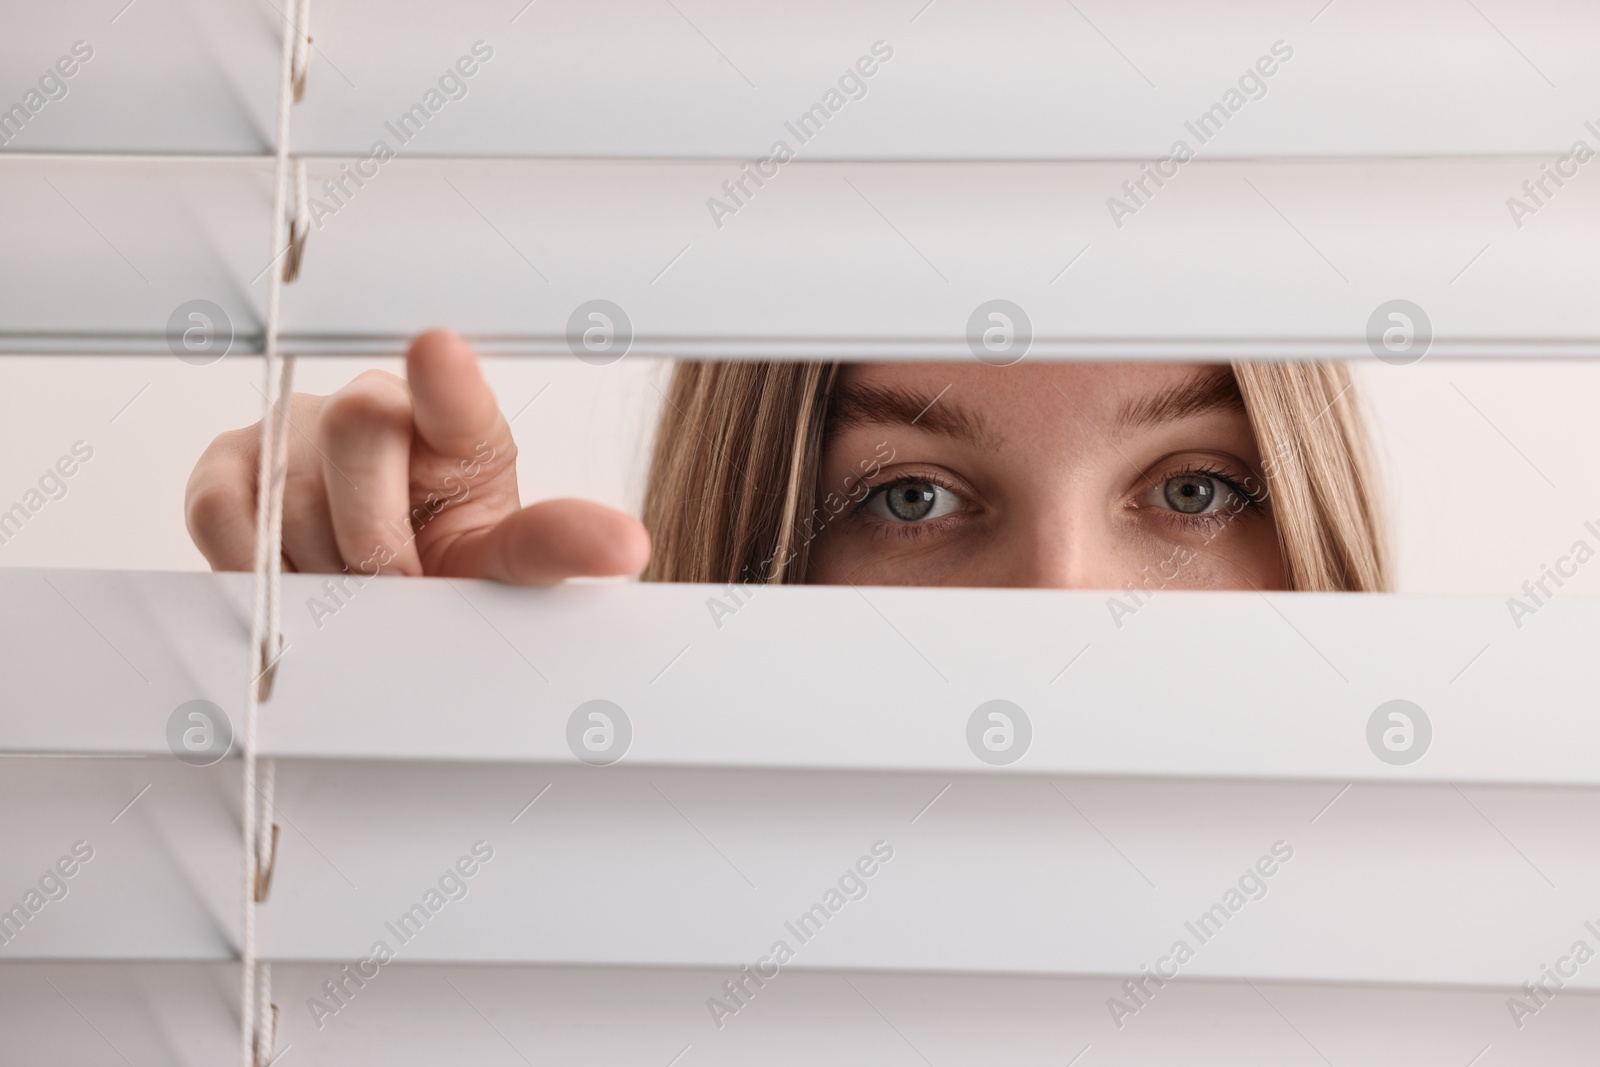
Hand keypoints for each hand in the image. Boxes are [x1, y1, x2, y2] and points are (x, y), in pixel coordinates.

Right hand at [185, 329, 649, 582]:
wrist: (367, 579)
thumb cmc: (441, 553)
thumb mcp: (502, 560)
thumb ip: (554, 548)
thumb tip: (627, 545)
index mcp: (459, 427)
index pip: (456, 398)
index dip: (446, 379)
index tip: (438, 350)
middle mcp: (377, 410)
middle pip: (360, 440)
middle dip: (377, 542)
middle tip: (397, 586)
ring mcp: (297, 430)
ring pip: (291, 494)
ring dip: (322, 569)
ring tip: (353, 585)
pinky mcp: (229, 463)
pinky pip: (224, 512)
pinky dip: (254, 564)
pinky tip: (291, 575)